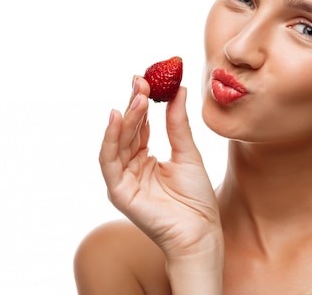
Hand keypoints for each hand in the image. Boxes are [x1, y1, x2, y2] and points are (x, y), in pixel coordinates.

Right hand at [99, 76, 222, 260]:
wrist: (201, 231)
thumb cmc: (197, 198)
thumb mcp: (188, 153)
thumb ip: (178, 123)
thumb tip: (180, 90)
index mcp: (146, 159)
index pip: (140, 126)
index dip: (142, 103)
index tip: (149, 79)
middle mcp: (132, 167)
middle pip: (126, 130)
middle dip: (132, 104)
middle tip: (141, 80)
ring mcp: (123, 180)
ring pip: (117, 142)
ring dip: (126, 117)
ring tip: (138, 95)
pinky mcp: (119, 192)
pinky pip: (110, 161)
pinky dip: (110, 139)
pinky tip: (118, 117)